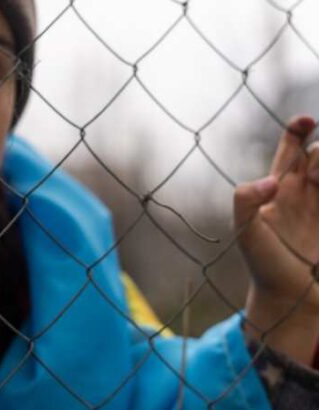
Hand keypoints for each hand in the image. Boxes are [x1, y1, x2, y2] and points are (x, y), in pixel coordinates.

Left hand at [236, 116, 318, 364]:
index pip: (290, 147)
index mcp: (279, 186)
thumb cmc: (263, 264)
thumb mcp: (246, 232)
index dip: (298, 128)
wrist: (290, 296)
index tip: (309, 120)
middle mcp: (303, 191)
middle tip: (316, 178)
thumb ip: (246, 201)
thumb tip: (270, 181)